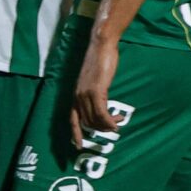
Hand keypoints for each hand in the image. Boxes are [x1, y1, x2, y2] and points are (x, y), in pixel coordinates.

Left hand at [72, 35, 121, 149]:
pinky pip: (102, 113)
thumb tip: (101, 105)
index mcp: (75, 94)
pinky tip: (117, 121)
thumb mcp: (95, 80)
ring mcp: (85, 94)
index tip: (78, 146)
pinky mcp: (96, 90)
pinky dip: (110, 121)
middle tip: (114, 127)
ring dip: (108, 125)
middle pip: (88, 122)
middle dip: (101, 128)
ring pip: (95, 119)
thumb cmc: (100, 60)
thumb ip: (95, 93)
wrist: (101, 45)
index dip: (75, 134)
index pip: (72, 119)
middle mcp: (77, 96)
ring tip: (118, 123)